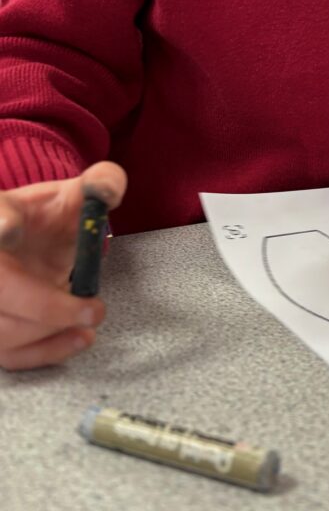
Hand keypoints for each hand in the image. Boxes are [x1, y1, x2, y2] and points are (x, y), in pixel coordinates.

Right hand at [0, 161, 125, 370]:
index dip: (1, 225)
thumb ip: (99, 183)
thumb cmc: (47, 219)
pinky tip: (78, 339)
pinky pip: (7, 354)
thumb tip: (109, 190)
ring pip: (1, 328)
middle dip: (45, 304)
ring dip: (48, 331)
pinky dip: (43, 352)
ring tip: (90, 321)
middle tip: (93, 309)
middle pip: (0, 288)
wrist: (29, 245)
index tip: (9, 229)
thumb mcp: (74, 194)